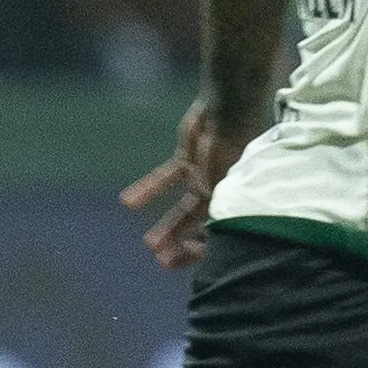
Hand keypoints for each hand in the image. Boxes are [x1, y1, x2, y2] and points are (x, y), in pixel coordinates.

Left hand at [121, 95, 254, 270]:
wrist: (228, 106)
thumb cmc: (234, 145)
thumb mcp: (228, 182)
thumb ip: (216, 205)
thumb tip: (207, 233)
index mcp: (240, 198)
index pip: (221, 231)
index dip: (204, 248)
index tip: (185, 258)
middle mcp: (223, 191)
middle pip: (201, 225)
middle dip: (183, 244)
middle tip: (163, 261)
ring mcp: (204, 176)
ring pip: (184, 208)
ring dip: (168, 226)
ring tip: (150, 244)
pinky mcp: (187, 159)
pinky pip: (165, 179)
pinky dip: (148, 190)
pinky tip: (127, 202)